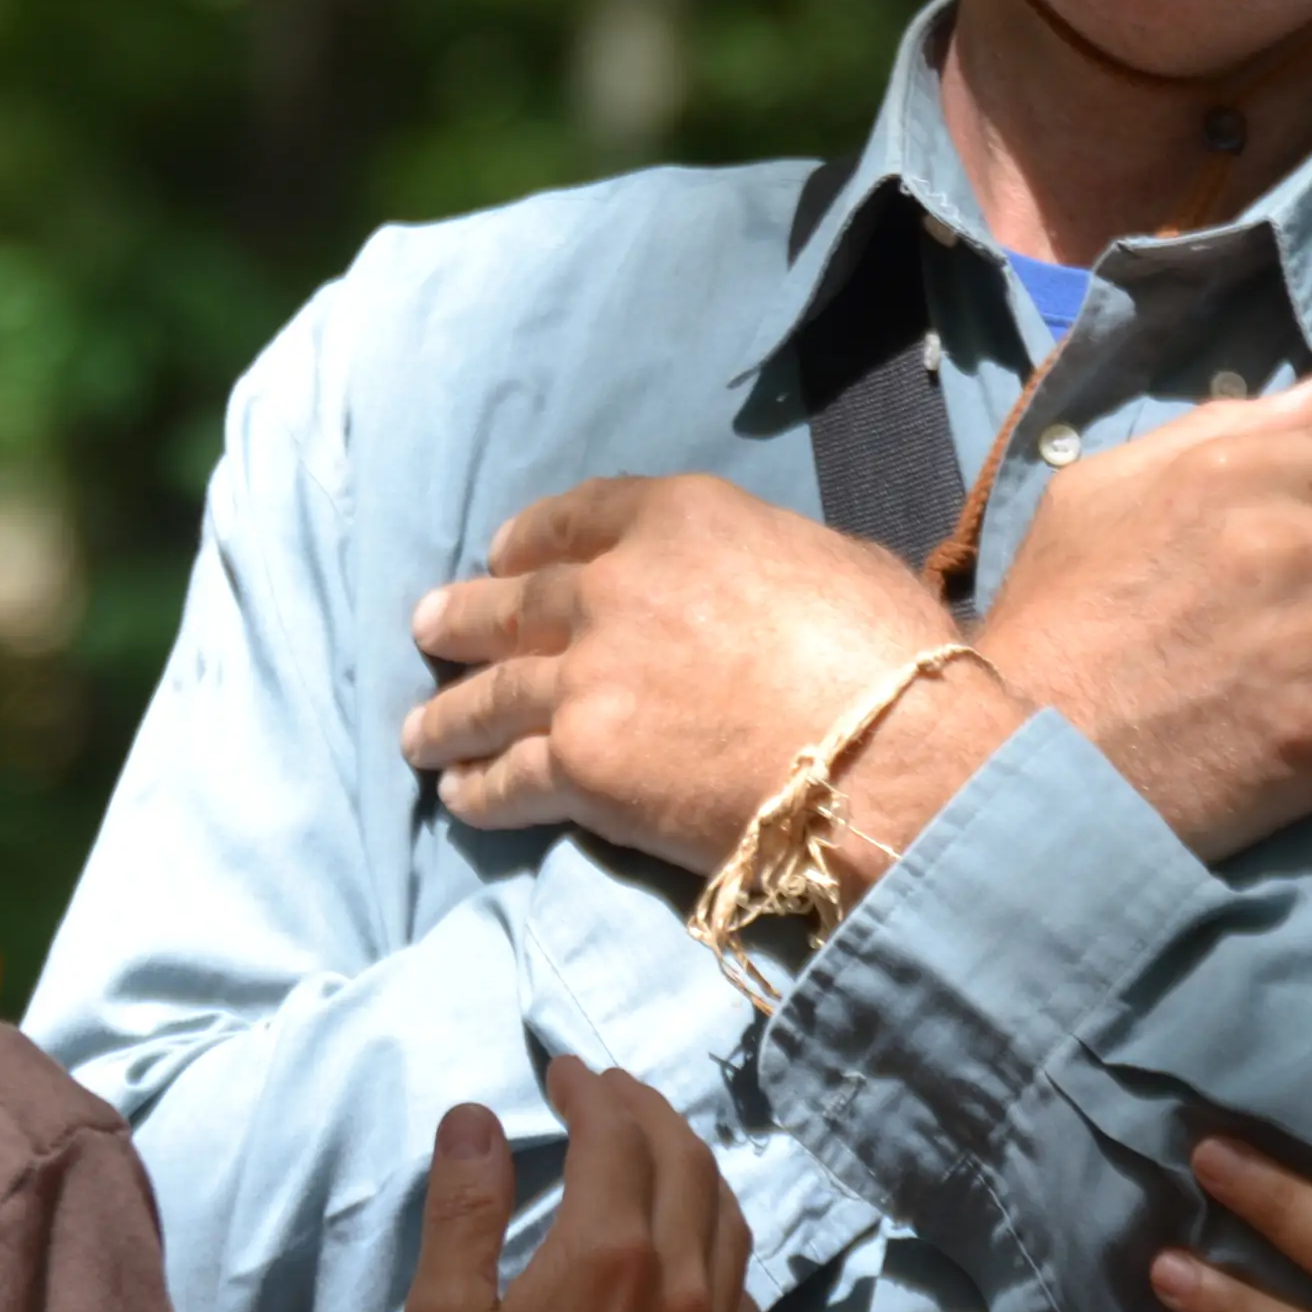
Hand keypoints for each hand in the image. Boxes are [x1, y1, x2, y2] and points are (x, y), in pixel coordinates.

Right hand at [394, 1057, 771, 1311]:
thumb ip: (464, 1208)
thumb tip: (475, 1119)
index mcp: (609, 1258)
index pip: (616, 1134)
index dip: (590, 1088)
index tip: (563, 1070)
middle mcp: (680, 1290)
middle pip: (686, 1161)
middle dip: (646, 1111)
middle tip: (607, 1091)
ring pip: (730, 1222)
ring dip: (693, 1168)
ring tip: (654, 1151)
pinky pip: (749, 1300)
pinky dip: (724, 1253)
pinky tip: (696, 1259)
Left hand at [403, 473, 994, 875]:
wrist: (891, 756)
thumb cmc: (892, 659)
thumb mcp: (832, 561)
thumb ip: (764, 563)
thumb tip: (764, 591)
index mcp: (683, 516)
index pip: (579, 516)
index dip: (529, 539)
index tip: (501, 556)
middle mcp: (617, 586)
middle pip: (514, 602)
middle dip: (463, 619)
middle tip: (428, 630)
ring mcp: (588, 676)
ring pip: (491, 693)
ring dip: (448, 714)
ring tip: (418, 731)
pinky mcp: (582, 764)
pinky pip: (507, 777)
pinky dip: (476, 789)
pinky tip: (459, 796)